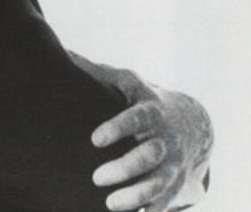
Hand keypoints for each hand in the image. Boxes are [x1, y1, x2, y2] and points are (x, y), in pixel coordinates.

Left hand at [84, 62, 212, 211]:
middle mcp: (165, 140)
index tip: (95, 139)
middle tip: (96, 177)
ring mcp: (173, 164)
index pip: (137, 118)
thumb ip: (96, 72)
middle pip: (149, 157)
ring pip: (160, 185)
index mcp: (151, 112)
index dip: (118, 128)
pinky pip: (165, 203)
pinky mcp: (175, 185)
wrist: (190, 123)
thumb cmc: (142, 100)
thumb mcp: (125, 82)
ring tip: (110, 204)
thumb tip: (61, 55)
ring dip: (137, 196)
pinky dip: (151, 210)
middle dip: (125, 169)